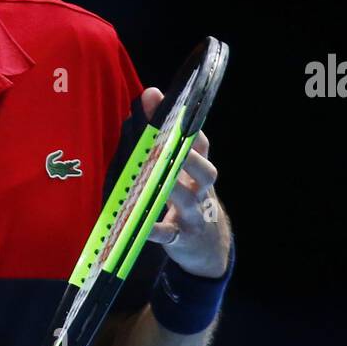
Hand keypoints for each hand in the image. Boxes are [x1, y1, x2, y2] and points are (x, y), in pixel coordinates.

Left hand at [139, 85, 230, 276]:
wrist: (208, 245)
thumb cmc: (188, 199)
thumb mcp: (182, 173)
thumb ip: (165, 142)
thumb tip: (146, 100)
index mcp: (199, 170)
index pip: (199, 142)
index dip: (185, 123)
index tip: (163, 102)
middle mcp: (201, 190)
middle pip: (205, 171)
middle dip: (188, 157)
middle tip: (167, 145)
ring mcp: (194, 214)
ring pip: (187, 199)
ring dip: (171, 189)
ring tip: (154, 179)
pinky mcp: (181, 237)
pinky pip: (167, 233)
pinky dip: (153, 229)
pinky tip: (138, 224)